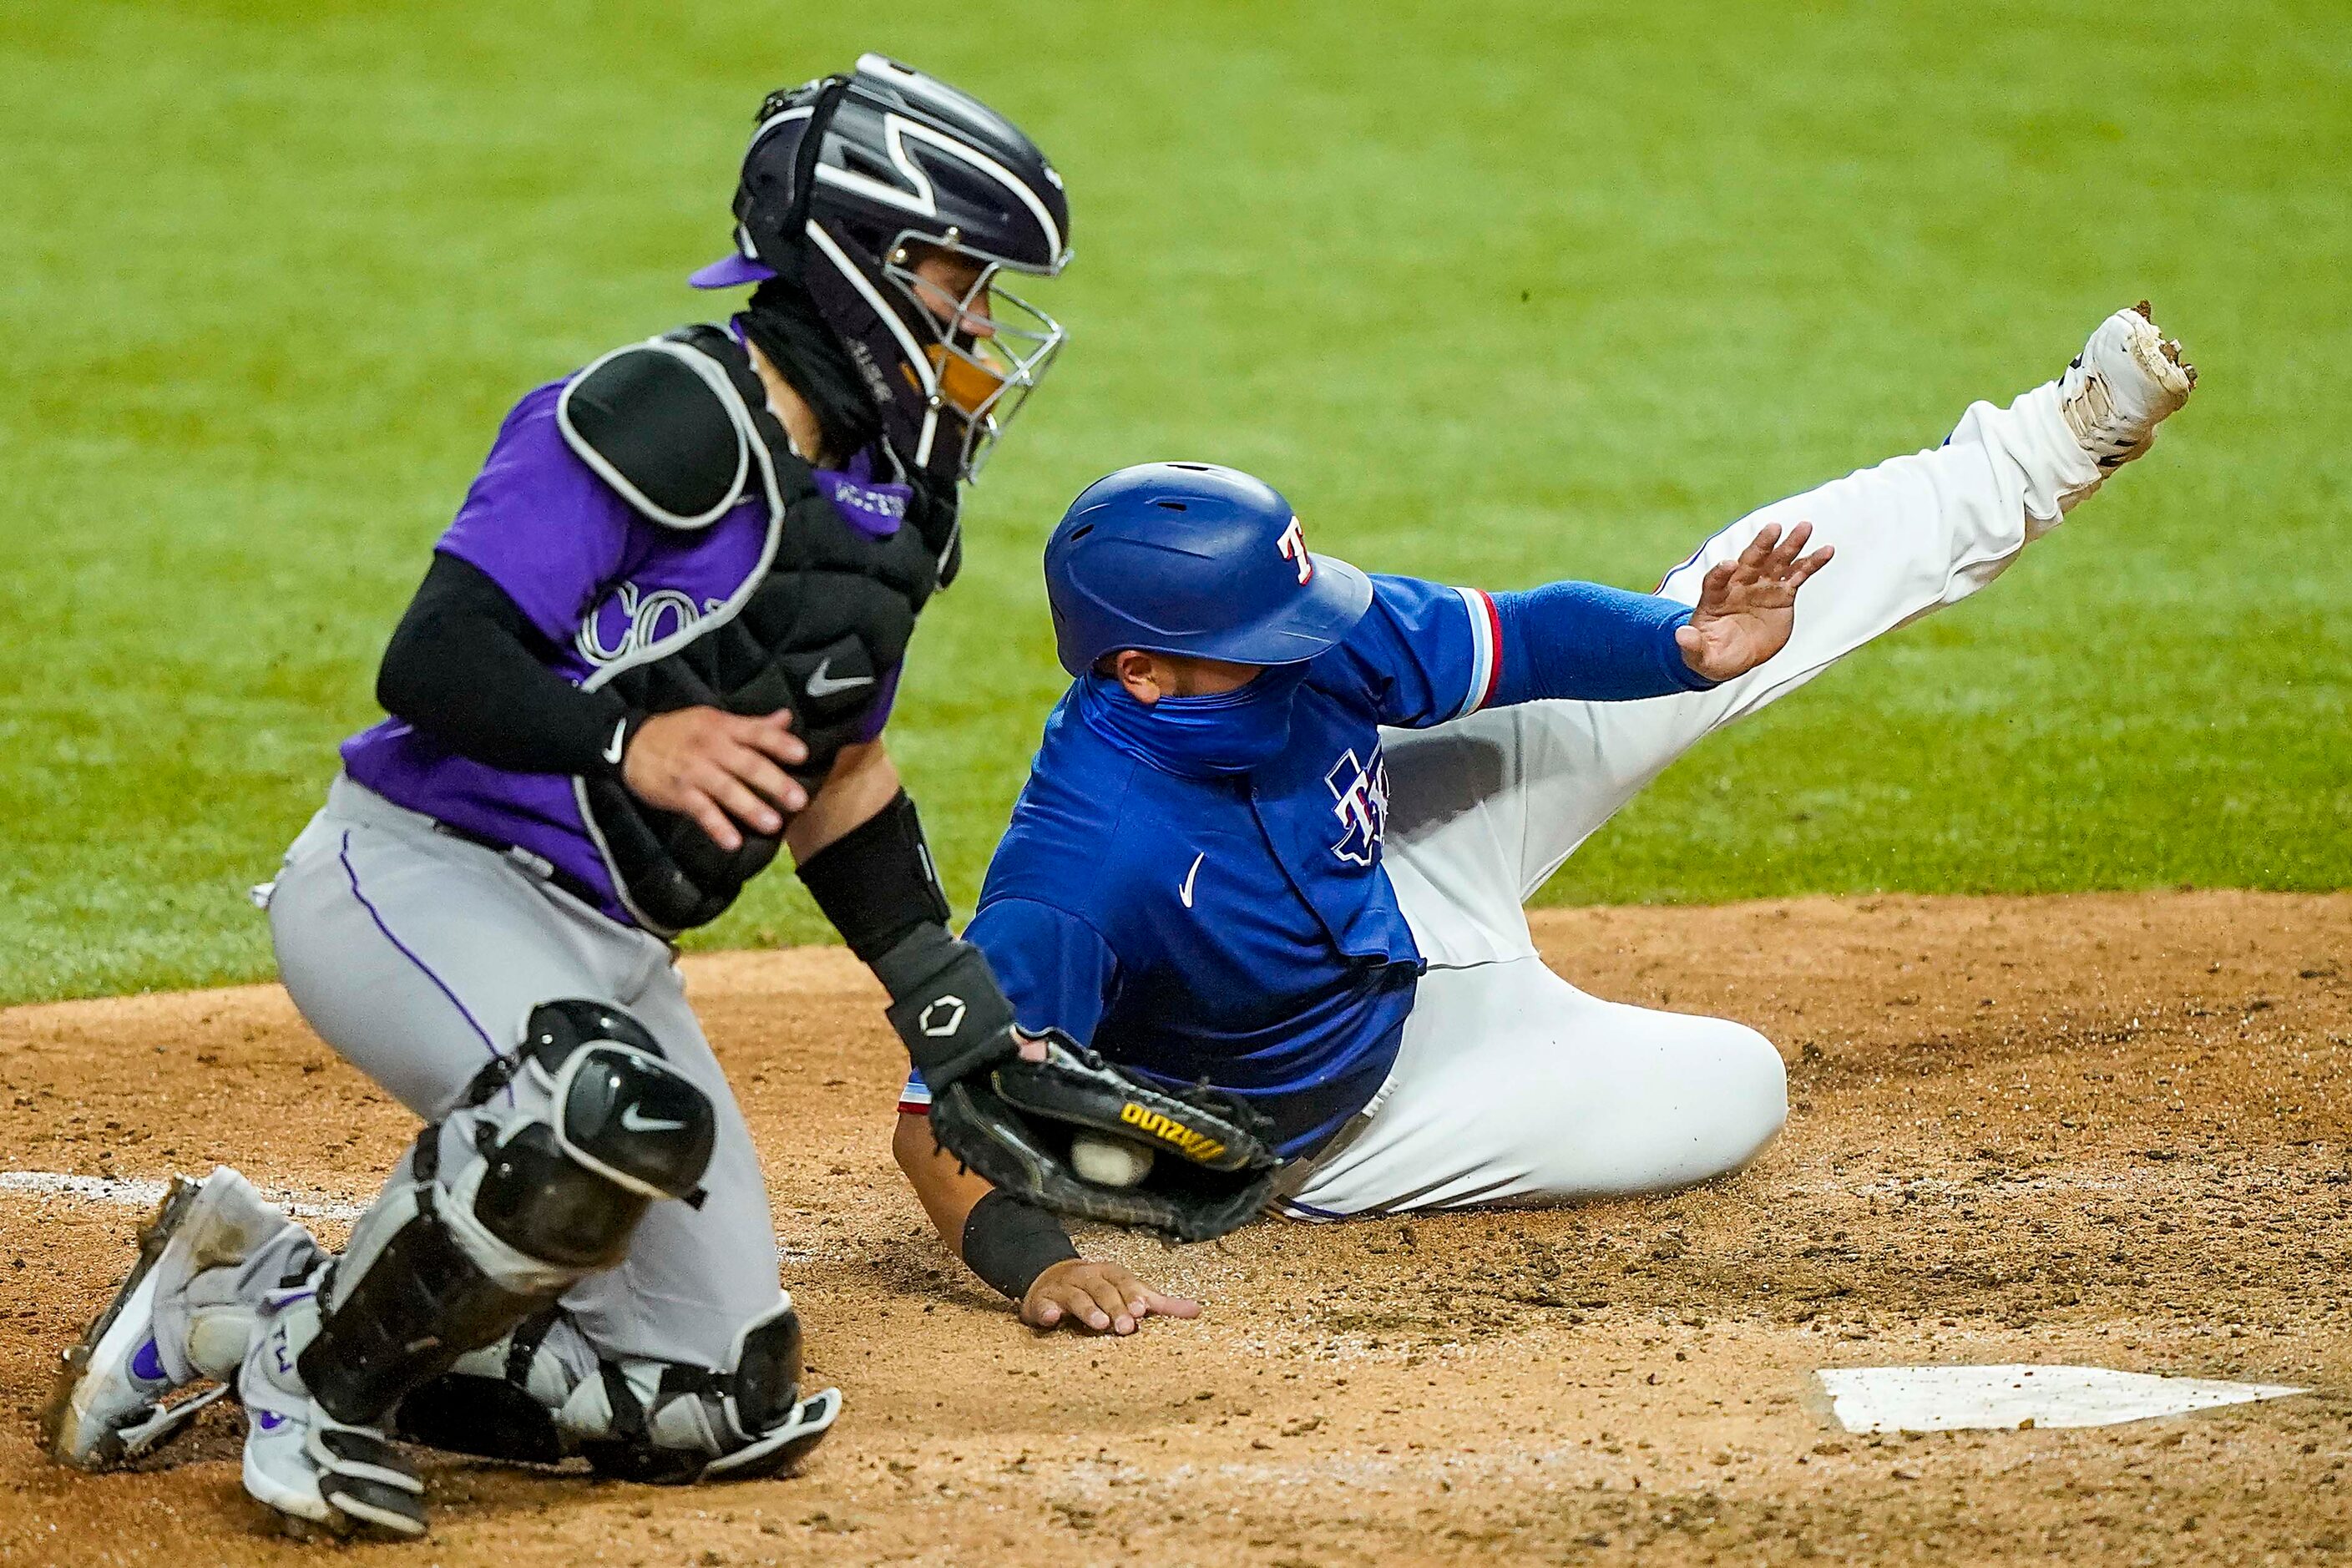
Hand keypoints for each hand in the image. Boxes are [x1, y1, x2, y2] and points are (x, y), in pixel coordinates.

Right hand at [621, 707, 809, 851]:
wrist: (631, 742)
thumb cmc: (681, 732)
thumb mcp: (714, 720)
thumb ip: (752, 724)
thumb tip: (786, 718)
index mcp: (724, 727)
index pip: (757, 734)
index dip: (779, 743)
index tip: (803, 755)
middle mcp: (712, 748)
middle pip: (747, 764)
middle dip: (774, 782)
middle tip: (799, 800)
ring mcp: (695, 771)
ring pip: (726, 789)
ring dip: (750, 807)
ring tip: (773, 824)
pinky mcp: (679, 793)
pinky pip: (701, 811)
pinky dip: (716, 826)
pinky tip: (733, 842)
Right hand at [1021, 1259, 1199, 1335]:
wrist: (1052, 1278)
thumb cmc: (1100, 1290)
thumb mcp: (1129, 1293)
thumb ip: (1160, 1304)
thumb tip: (1197, 1311)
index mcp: (1110, 1274)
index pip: (1124, 1283)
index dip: (1132, 1295)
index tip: (1142, 1310)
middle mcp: (1087, 1277)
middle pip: (1102, 1291)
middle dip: (1115, 1308)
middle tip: (1126, 1327)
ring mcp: (1064, 1289)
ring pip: (1077, 1297)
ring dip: (1088, 1310)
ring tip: (1099, 1324)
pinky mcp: (1042, 1302)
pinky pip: (1044, 1306)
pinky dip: (1048, 1312)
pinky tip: (1052, 1319)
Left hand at [1675, 521, 1834, 681]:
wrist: (1732, 655)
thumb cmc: (1710, 653)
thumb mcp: (1698, 655)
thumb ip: (1691, 645)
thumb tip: (1680, 636)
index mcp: (1714, 597)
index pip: (1715, 580)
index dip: (1720, 572)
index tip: (1728, 564)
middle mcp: (1738, 585)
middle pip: (1749, 561)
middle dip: (1760, 545)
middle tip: (1772, 528)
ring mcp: (1761, 587)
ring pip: (1776, 562)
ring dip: (1790, 545)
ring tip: (1805, 527)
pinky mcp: (1782, 594)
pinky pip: (1798, 575)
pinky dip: (1812, 563)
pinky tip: (1827, 550)